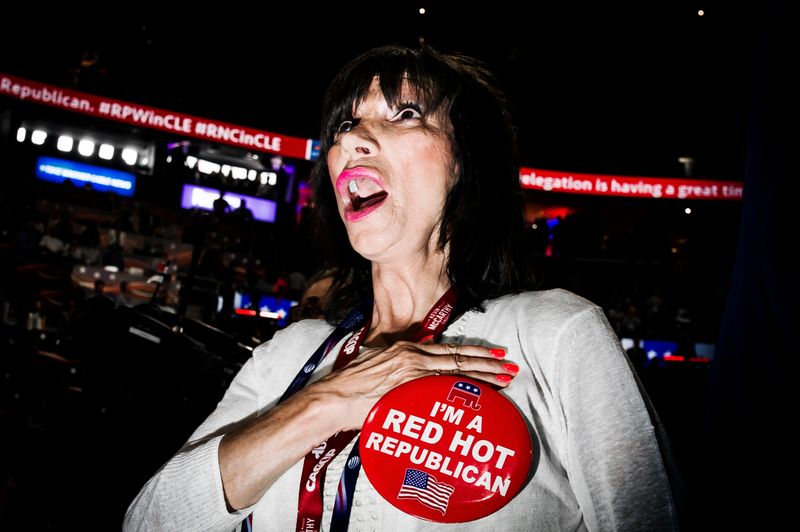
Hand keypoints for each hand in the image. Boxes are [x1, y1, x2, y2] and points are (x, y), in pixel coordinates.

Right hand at [306, 340, 518, 430]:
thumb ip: (397, 367)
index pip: (449, 350)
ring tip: (506, 378)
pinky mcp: (408, 386)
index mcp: (406, 349)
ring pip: (457, 371)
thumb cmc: (350, 387)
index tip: (495, 353)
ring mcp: (411, 370)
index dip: (475, 352)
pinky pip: (444, 387)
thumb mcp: (377, 367)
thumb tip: (410, 373)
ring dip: (485, 375)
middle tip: (511, 366)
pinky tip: (482, 395)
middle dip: (488, 362)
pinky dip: (465, 390)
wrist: (333, 398)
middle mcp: (412, 355)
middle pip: (459, 358)